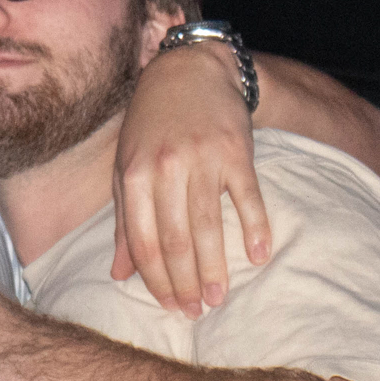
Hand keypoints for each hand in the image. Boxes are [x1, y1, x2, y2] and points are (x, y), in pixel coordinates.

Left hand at [111, 42, 272, 318]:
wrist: (190, 69)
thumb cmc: (152, 124)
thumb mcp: (126, 167)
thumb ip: (124, 221)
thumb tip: (120, 274)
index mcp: (134, 175)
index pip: (144, 241)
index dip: (156, 279)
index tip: (169, 305)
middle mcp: (166, 168)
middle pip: (176, 240)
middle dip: (185, 283)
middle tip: (196, 311)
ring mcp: (202, 159)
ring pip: (208, 227)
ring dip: (215, 268)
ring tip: (220, 298)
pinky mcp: (236, 151)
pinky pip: (248, 198)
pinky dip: (255, 229)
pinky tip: (258, 256)